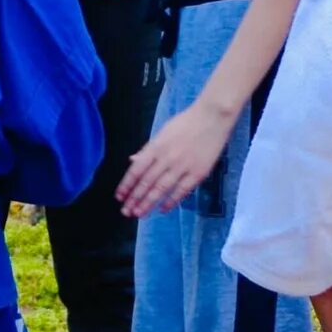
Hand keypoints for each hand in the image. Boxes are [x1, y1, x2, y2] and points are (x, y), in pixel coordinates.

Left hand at [116, 97, 238, 216]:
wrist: (212, 117)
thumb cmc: (186, 122)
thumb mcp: (163, 132)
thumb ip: (148, 149)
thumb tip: (132, 161)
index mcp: (156, 147)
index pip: (136, 170)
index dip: (126, 185)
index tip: (119, 197)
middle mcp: (166, 158)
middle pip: (147, 182)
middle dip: (134, 198)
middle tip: (125, 212)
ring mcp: (183, 166)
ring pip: (161, 189)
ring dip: (148, 203)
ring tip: (139, 214)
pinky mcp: (198, 173)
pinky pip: (182, 191)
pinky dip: (171, 201)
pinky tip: (162, 209)